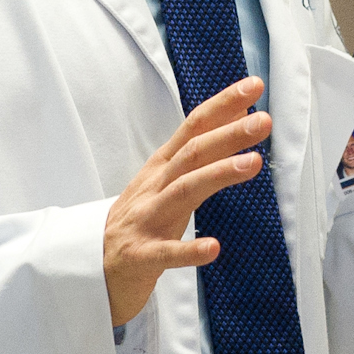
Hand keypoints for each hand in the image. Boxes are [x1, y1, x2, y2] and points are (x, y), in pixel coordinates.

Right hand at [104, 79, 268, 326]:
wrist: (89, 266)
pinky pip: (166, 253)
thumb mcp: (167, 180)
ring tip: (253, 163)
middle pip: (193, 154)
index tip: (253, 86)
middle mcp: (154, 188)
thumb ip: (200, 152)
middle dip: (228, 134)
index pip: (194, 128)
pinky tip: (213, 248)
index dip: (223, 105)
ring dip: (217, 175)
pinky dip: (189, 250)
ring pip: (182, 191)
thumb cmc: (139, 220)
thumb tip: (236, 117)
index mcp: (161, 168)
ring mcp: (145, 221)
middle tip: (263, 121)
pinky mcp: (141, 257)